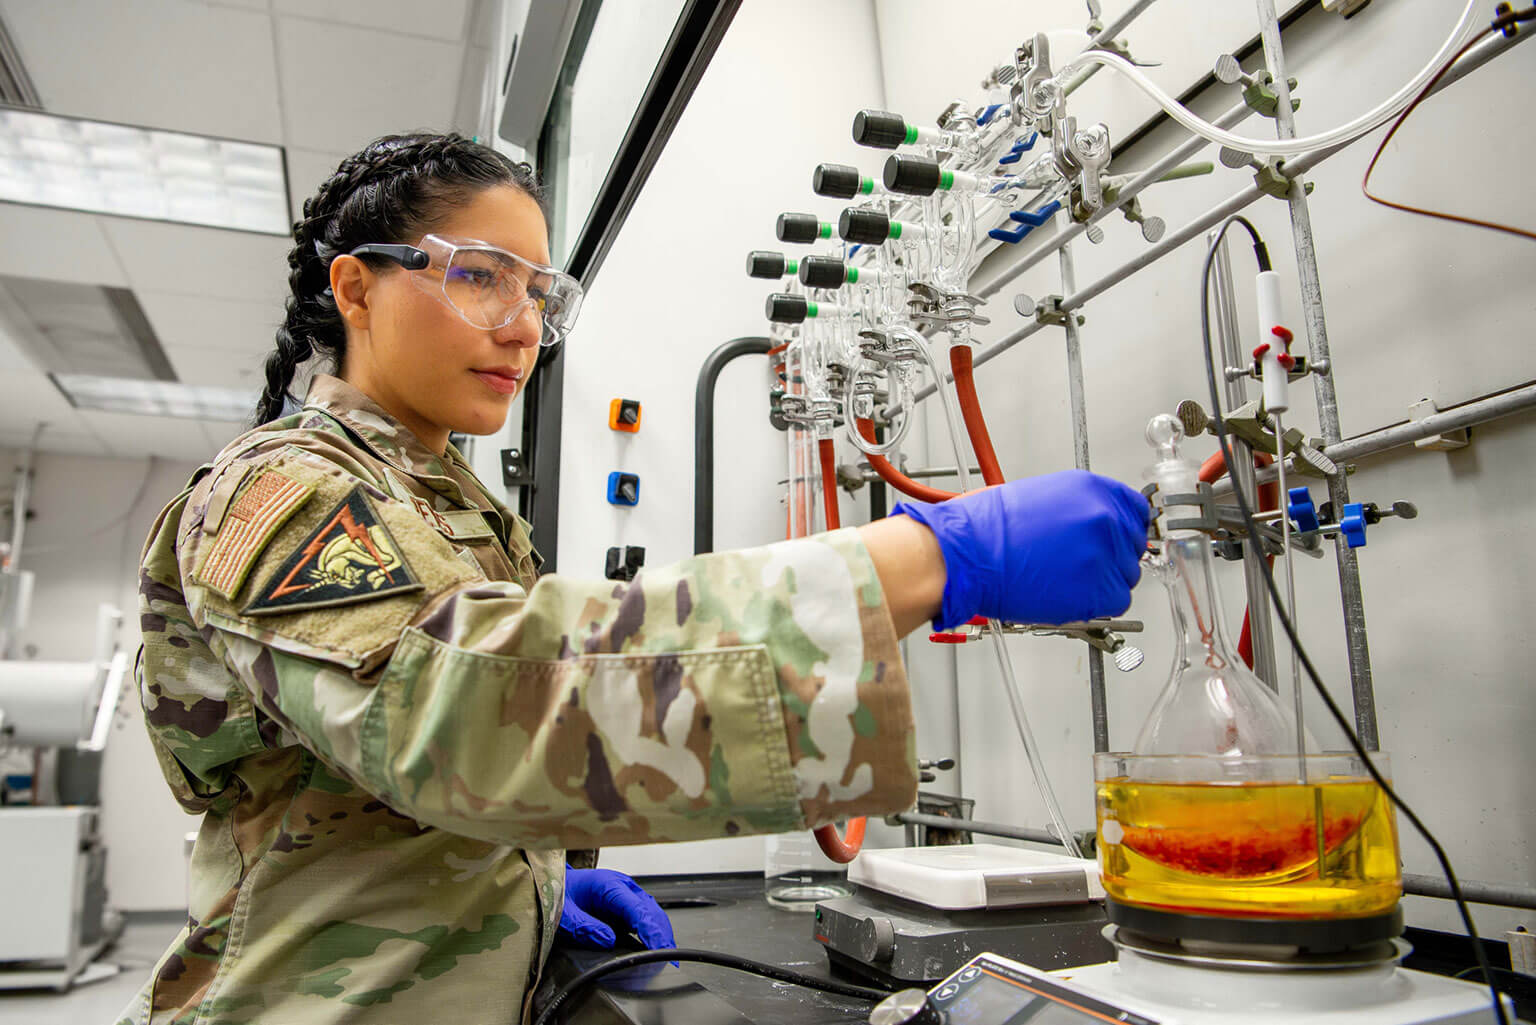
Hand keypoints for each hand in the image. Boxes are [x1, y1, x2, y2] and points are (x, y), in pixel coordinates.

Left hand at [559, 868, 675, 950]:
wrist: (552, 884)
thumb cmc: (557, 894)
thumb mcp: (563, 914)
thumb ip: (584, 927)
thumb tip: (608, 941)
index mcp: (607, 885)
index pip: (637, 909)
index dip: (650, 930)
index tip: (658, 948)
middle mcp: (621, 887)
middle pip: (650, 910)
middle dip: (661, 934)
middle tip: (668, 959)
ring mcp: (626, 895)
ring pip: (651, 913)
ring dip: (661, 933)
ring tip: (667, 957)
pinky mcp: (625, 906)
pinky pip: (644, 918)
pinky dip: (653, 932)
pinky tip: (658, 947)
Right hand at [893, 469, 1148, 628]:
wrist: (968, 555)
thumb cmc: (989, 527)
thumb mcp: (1043, 496)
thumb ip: (1079, 507)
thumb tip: (1094, 522)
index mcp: (1093, 490)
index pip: (1136, 510)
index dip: (1123, 528)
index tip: (1115, 539)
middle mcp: (1105, 519)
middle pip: (1132, 545)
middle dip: (1111, 555)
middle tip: (1079, 563)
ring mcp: (1105, 555)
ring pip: (1125, 574)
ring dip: (1103, 579)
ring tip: (1065, 577)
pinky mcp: (1099, 591)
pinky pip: (1117, 599)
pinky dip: (1097, 602)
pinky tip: (1068, 592)